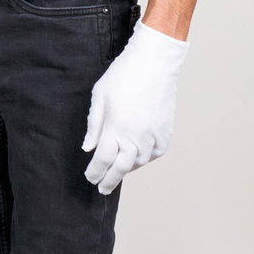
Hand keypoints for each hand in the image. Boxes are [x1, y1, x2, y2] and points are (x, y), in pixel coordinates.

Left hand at [81, 20, 188, 192]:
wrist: (153, 65)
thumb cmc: (122, 77)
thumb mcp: (99, 96)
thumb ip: (94, 125)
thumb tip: (88, 148)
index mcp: (116, 128)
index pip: (103, 159)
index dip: (95, 171)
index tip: (90, 178)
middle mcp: (136, 137)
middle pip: (121, 168)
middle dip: (110, 180)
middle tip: (102, 188)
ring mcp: (152, 137)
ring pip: (138, 162)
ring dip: (126, 168)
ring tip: (116, 170)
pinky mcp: (165, 134)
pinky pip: (153, 154)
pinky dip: (143, 159)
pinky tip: (135, 157)